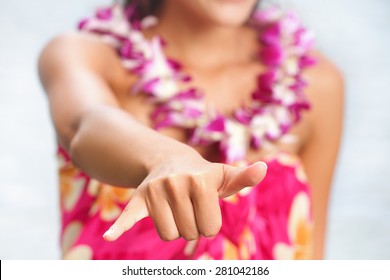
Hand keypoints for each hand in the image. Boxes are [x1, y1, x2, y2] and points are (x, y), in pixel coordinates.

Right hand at [103, 152, 266, 240]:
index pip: (209, 229)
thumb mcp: (223, 176)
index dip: (209, 224)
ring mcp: (156, 191)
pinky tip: (111, 236)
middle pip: (189, 233)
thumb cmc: (203, 175)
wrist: (170, 161)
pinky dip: (120, 227)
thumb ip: (243, 176)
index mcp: (201, 181)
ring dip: (175, 228)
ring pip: (168, 235)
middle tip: (190, 207)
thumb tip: (264, 168)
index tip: (205, 208)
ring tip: (177, 209)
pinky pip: (128, 216)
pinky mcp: (139, 198)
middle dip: (193, 226)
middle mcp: (177, 184)